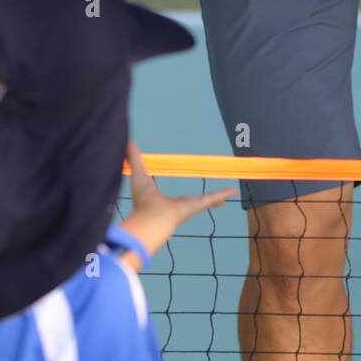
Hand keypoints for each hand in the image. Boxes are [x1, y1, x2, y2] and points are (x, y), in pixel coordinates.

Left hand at [117, 140, 236, 263]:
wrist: (151, 218)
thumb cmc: (143, 201)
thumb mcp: (139, 174)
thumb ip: (134, 159)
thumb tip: (127, 142)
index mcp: (166, 203)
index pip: (175, 199)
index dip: (179, 197)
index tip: (182, 198)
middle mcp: (179, 206)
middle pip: (193, 203)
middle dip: (200, 202)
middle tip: (206, 200)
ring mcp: (190, 207)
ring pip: (206, 201)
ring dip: (216, 198)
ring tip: (226, 196)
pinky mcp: (197, 206)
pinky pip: (212, 198)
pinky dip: (222, 194)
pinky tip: (232, 191)